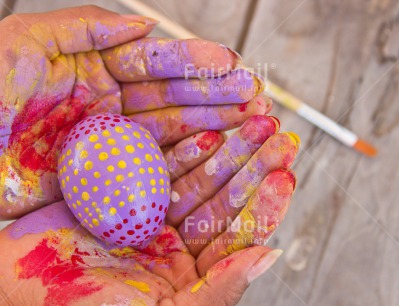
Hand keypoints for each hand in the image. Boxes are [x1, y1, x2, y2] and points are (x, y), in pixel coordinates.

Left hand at [0, 6, 268, 218]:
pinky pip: (153, 170)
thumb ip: (87, 26)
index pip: (152, 63)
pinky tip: (213, 153)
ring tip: (248, 121)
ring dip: (212, 127)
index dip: (191, 63)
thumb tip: (145, 24)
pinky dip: (185, 163)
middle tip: (253, 95)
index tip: (229, 63)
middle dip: (215, 96)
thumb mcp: (25, 42)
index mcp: (92, 70)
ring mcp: (113, 145)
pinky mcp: (109, 180)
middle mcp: (109, 107)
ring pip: (171, 133)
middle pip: (171, 99)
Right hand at [0, 116, 298, 304]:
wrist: (15, 287)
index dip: (264, 204)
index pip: (238, 235)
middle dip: (252, 165)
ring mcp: (151, 216)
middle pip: (223, 199)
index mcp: (190, 275)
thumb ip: (218, 290)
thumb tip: (268, 256)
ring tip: (252, 121)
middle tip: (276, 135)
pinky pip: (161, 166)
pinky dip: (184, 147)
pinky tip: (207, 129)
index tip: (285, 175)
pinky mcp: (125, 195)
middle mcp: (175, 243)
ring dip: (227, 149)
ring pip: (198, 177)